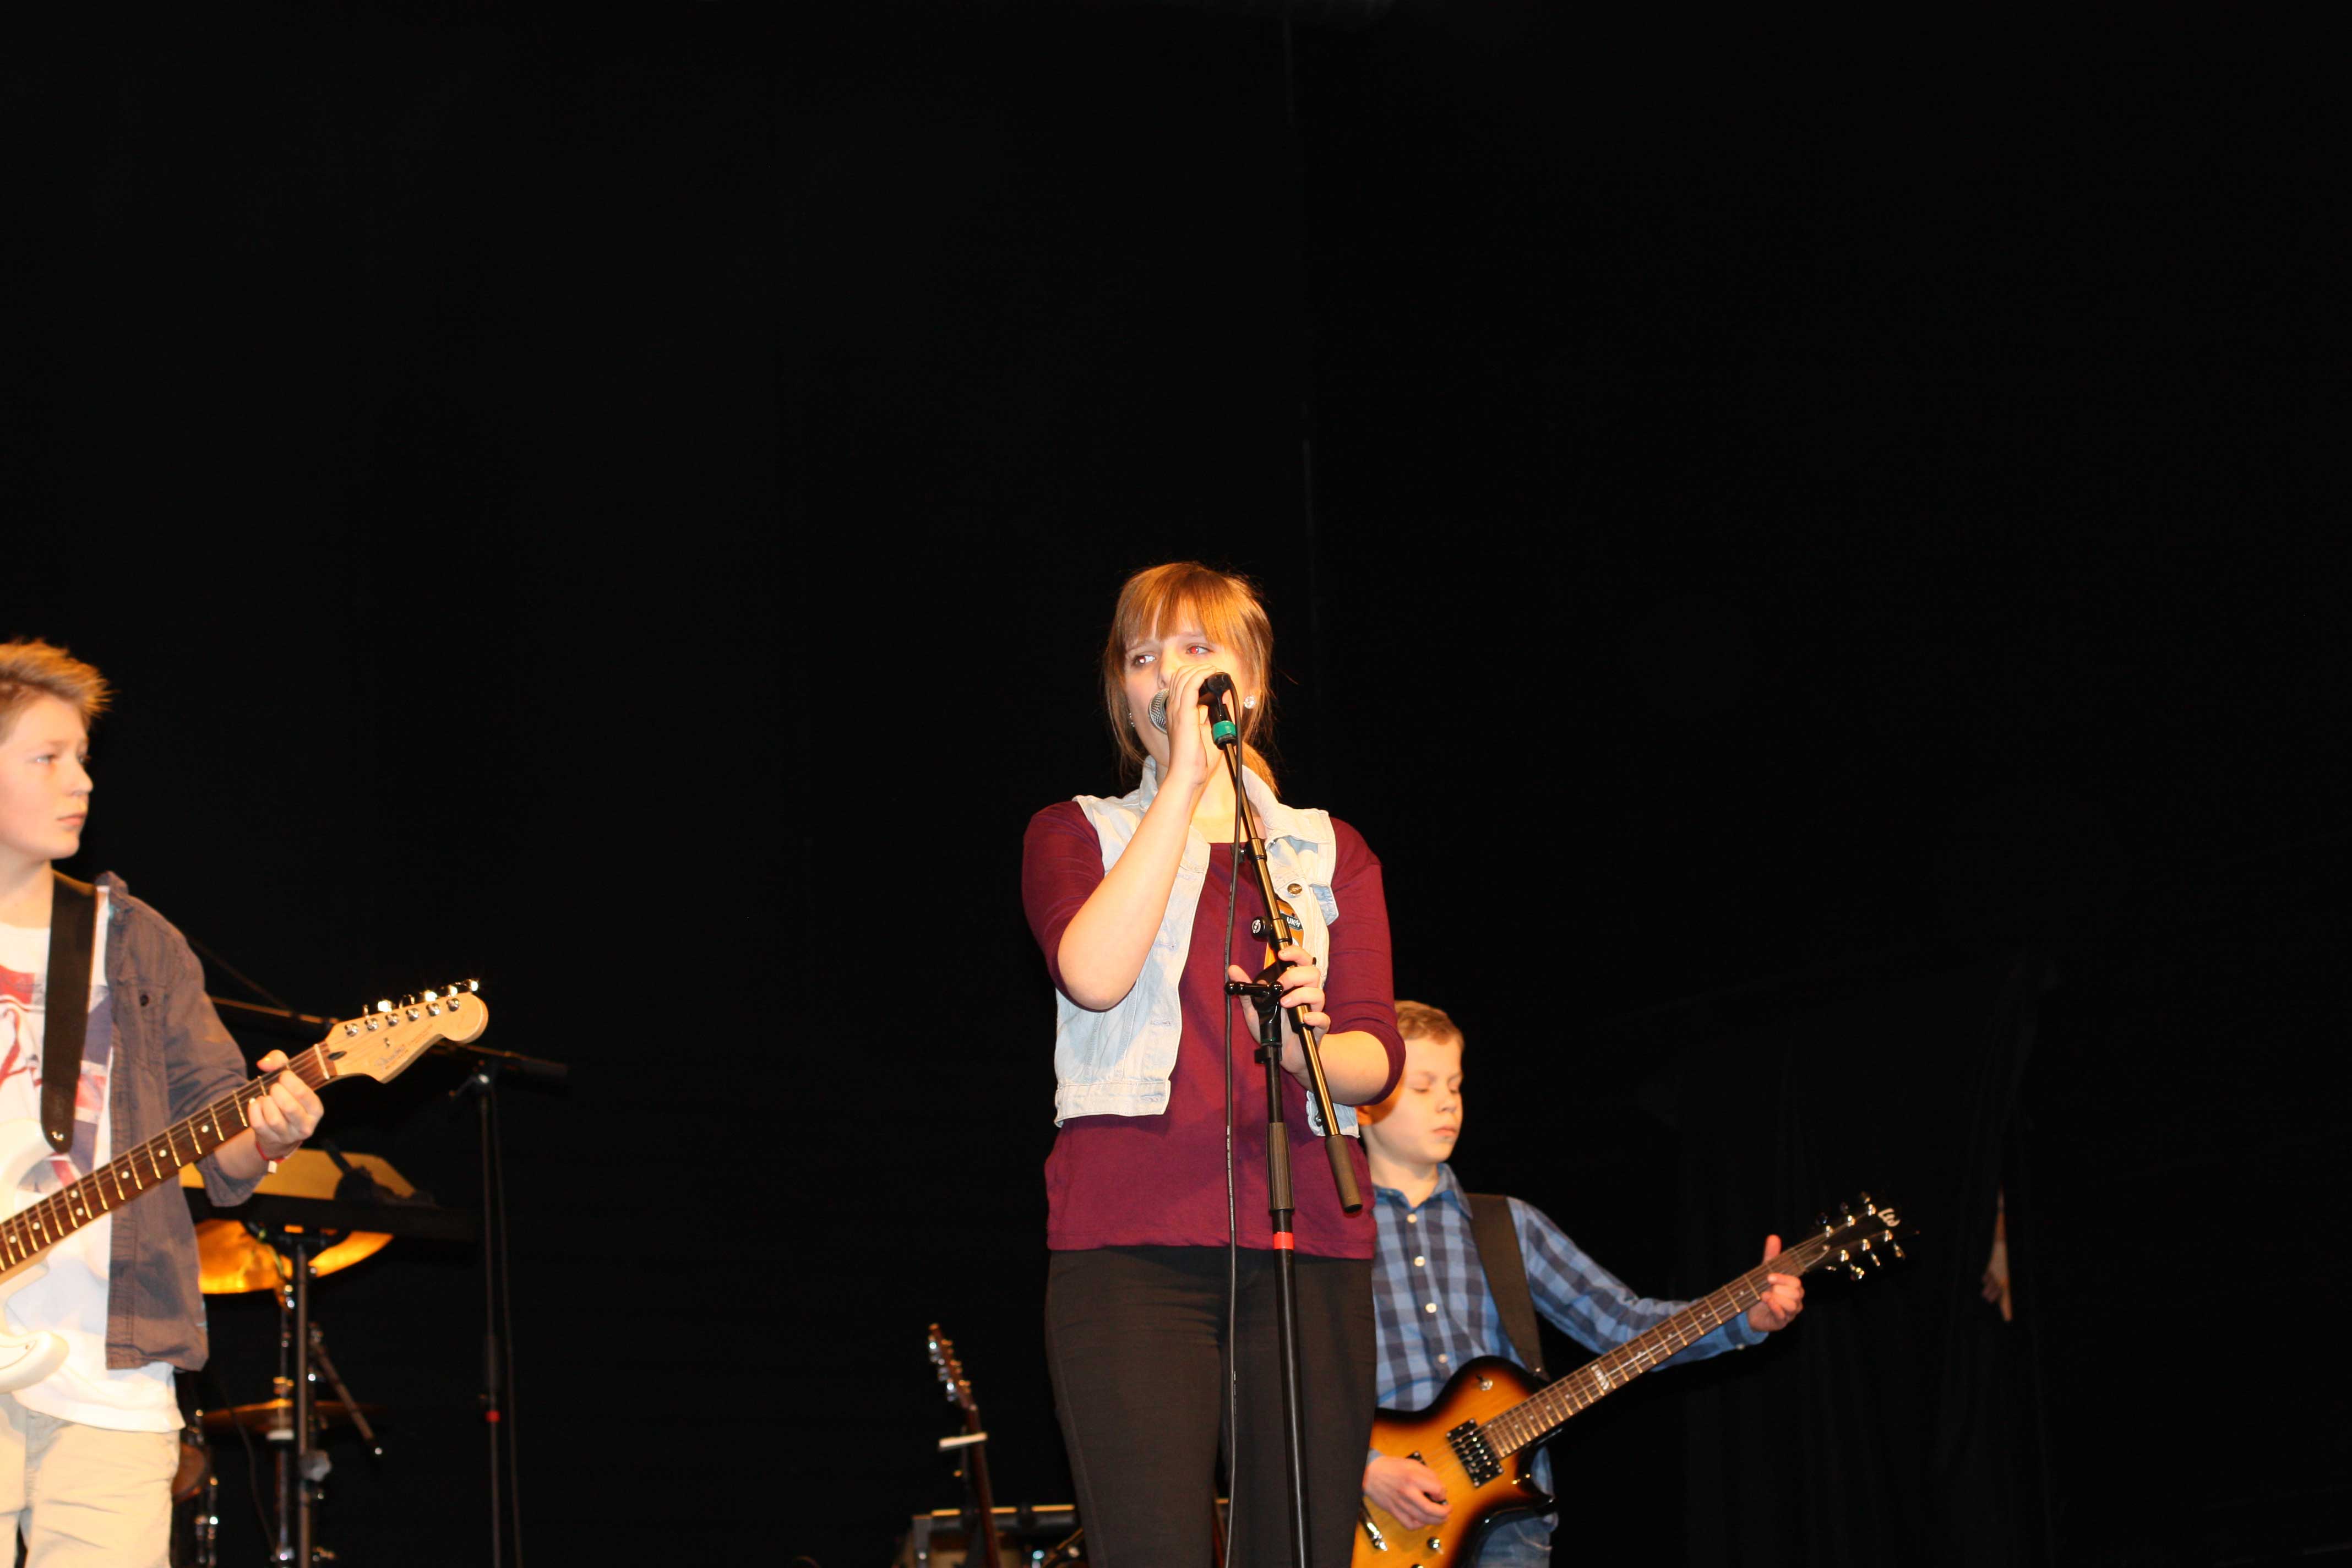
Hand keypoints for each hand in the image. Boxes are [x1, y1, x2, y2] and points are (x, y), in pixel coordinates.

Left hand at [250, 1050, 324, 1158]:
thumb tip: (264, 1063)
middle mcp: (305, 1125)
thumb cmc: (288, 1099)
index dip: (291, 1081)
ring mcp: (288, 1135)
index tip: (283, 1075)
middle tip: (274, 1087)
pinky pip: (259, 1125)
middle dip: (277, 1093)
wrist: (280, 1131)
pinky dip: (254, 1111)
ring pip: (273, 1119)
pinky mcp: (271, 1140)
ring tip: (265, 1097)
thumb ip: (280, 1063)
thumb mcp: (291, 1082)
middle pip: (289, 1108)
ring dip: (265, 1103)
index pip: (304, 1094)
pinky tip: (256, 1104)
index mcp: (316, 1110)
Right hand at [1160, 662, 1226, 797]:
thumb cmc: (1197, 761)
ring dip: (1201, 670)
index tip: (1212, 675)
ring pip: (1183, 678)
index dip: (1195, 674)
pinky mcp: (1184, 716)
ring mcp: (1177, 712)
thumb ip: (1215, 714)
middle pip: (1180, 676)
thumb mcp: (1210, 732)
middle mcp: (1174, 710)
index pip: (1180, 683)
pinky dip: (1200, 676)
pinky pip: (1189, 687)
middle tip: (1214, 671)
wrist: (1187, 776)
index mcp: (1178, 714)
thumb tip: (1225, 697)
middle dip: (1198, 669)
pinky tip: (1210, 674)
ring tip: (1214, 671)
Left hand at [1226, 944, 1327, 1078]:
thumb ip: (1246, 990)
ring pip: (1318, 993)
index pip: (1301, 961)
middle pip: (1313, 972)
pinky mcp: (1317, 1028)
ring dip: (1301, 995)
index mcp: (1294, 986)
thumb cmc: (1272, 1029)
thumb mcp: (1255, 1009)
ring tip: (1284, 1004)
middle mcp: (1306, 994)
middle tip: (1280, 985)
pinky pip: (1324, 1019)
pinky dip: (1315, 1017)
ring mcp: (1313, 1010)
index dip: (1296, 953)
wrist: (1284, 1055)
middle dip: (1295, 974)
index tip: (1281, 954)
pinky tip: (1304, 1019)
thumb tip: (1233, 970)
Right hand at [1363, 1454, 1449, 1528]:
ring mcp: (1400, 1504)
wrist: (1370, 1472)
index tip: (1441, 1494)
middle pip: (1431, 1509)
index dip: (1443, 1493)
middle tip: (1448, 1510)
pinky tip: (1423, 1520)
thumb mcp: (1412, 1464)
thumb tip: (1440, 1488)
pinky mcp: (1394, 1511)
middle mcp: (1407, 1492)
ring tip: (1440, 1518)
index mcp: (1413, 1478)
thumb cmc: (1391, 1467)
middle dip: (1444, 1512)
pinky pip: (1409, 1524)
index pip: (1437, 1490)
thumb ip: (1428, 1474)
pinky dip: (1419, 1525)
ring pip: (1422, 1519)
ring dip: (1436, 1521)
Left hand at [1746, 1235, 1804, 1332]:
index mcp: (1793, 1288)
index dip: (1783, 1278)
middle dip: (1780, 1289)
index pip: (1796, 1282)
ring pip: (1793, 1306)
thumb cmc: (1763, 1289)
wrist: (1751, 1311)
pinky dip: (1775, 1308)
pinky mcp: (1781, 1322)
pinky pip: (1784, 1317)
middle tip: (1766, 1288)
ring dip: (1777, 1299)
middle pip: (1797, 1294)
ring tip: (1764, 1296)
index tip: (1768, 1276)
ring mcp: (1789, 1313)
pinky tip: (1767, 1302)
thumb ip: (1771, 1256)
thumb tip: (1773, 1237)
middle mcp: (1795, 1301)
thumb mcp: (1765, 1271)